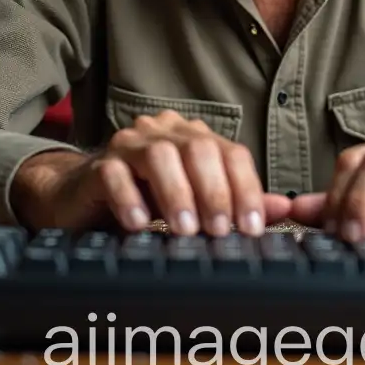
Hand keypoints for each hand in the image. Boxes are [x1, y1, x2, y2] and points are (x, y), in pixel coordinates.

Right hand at [10, 110, 292, 235]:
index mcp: (193, 138)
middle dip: (213, 191)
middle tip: (219, 231)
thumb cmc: (143, 200)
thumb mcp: (194, 203)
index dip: (245, 188)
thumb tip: (284, 209)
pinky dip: (129, 198)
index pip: (230, 152)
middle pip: (198, 148)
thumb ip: (236, 202)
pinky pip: (114, 174)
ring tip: (184, 230)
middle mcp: (164, 133)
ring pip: (158, 156)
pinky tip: (139, 225)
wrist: (81, 199)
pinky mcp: (97, 166)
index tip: (251, 228)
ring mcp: (129, 145)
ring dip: (176, 193)